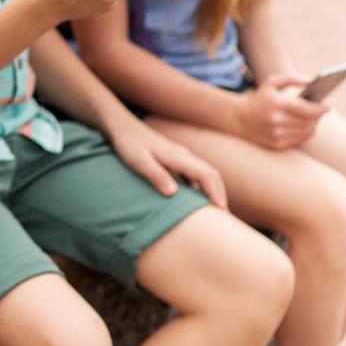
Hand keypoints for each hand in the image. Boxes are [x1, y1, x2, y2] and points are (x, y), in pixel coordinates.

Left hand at [108, 119, 227, 207]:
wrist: (122, 127)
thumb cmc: (128, 144)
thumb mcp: (139, 161)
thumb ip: (156, 175)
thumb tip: (173, 193)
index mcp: (179, 157)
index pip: (207, 175)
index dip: (216, 193)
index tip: (221, 211)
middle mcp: (184, 156)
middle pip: (211, 175)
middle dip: (219, 194)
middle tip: (224, 217)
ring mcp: (180, 157)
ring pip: (204, 174)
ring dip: (211, 191)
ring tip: (212, 212)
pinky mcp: (174, 160)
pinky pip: (193, 174)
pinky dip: (200, 187)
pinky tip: (193, 200)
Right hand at [232, 72, 327, 149]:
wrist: (238, 117)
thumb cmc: (259, 98)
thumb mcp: (271, 82)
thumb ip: (291, 78)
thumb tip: (311, 82)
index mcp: (276, 104)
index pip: (307, 110)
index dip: (320, 109)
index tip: (327, 106)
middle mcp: (276, 120)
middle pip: (309, 122)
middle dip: (318, 117)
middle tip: (321, 111)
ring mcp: (275, 134)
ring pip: (306, 132)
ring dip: (313, 125)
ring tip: (314, 119)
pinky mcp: (276, 144)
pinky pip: (299, 141)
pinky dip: (305, 134)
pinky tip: (305, 127)